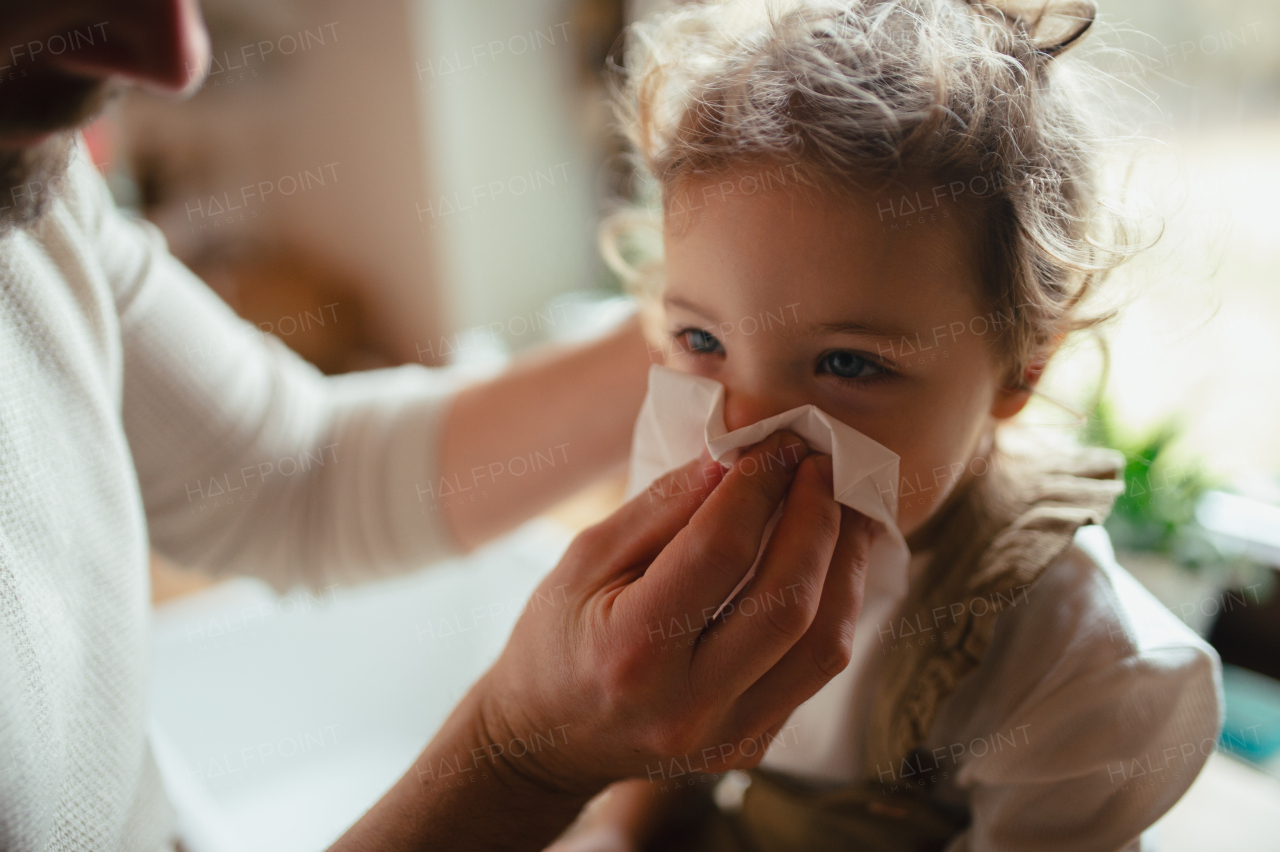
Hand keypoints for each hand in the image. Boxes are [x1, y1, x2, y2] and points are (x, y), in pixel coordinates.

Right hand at [330, 431, 872, 851]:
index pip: (721, 551)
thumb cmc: (557, 639)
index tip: (779, 444)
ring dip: (845, 564)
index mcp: (632, 651)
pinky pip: (815, 670)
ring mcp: (726, 735)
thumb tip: (734, 456)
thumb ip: (662, 507)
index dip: (760, 486)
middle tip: (821, 466)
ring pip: (823, 644)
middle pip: (788, 602)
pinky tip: (825, 562)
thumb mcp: (586, 559)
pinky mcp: (751, 744)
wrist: (546, 742)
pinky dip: (831, 605)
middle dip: (818, 519)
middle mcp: (687, 704)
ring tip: (843, 508)